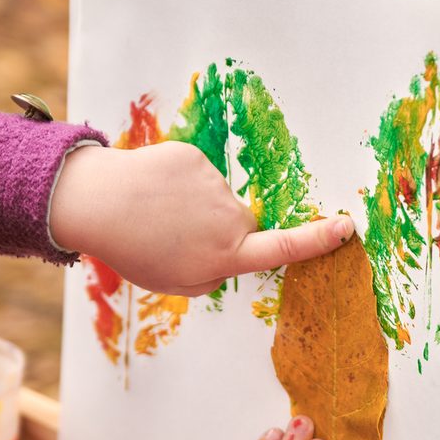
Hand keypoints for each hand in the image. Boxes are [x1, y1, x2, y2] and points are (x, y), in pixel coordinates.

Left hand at [48, 142, 353, 294]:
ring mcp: (213, 185)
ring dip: (196, 207)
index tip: (347, 227)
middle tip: (176, 238)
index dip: (318, 241)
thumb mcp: (178, 282)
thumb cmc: (134, 249)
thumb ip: (216, 273)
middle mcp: (227, 219)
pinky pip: (200, 174)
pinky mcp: (195, 157)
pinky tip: (154, 191)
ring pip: (219, 199)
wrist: (92, 202)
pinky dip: (181, 182)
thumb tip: (234, 251)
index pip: (284, 250)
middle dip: (221, 232)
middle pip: (244, 225)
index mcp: (225, 254)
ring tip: (158, 214)